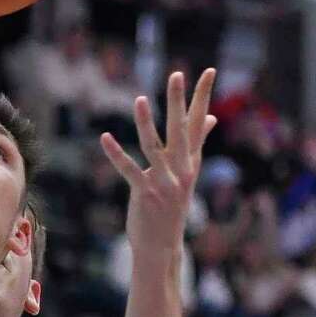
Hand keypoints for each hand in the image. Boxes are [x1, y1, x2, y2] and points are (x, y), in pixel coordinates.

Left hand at [101, 70, 216, 256]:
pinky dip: (116, 153)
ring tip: (139, 99)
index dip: (203, 97)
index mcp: (190, 163)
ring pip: (153, 146)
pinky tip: (105, 137)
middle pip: (181, 130)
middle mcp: (181, 170)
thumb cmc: (172, 207)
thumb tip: (209, 118)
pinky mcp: (145, 193)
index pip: (199, 123)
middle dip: (179, 101)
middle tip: (177, 74)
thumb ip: (195, 144)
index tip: (209, 71)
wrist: (163, 245)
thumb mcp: (187, 175)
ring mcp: (163, 182)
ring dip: (146, 123)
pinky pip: (129, 169)